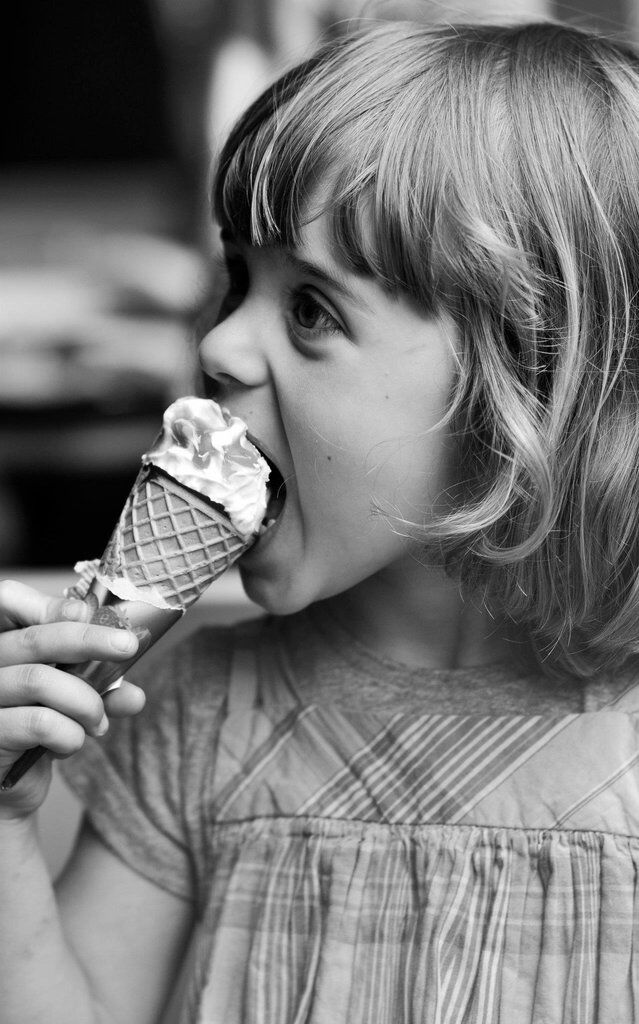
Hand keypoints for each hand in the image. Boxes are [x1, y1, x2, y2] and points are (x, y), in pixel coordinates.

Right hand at [0, 580, 145, 818]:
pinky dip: (69, 733)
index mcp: (1, 642)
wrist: (8, 787)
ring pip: (39, 681)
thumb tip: (134, 694)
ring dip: (85, 701)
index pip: (9, 599)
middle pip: (34, 638)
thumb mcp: (72, 698)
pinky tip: (73, 743)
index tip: (88, 614)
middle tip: (127, 646)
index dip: (50, 604)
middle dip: (90, 640)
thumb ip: (101, 688)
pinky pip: (36, 723)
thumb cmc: (38, 730)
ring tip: (98, 722)